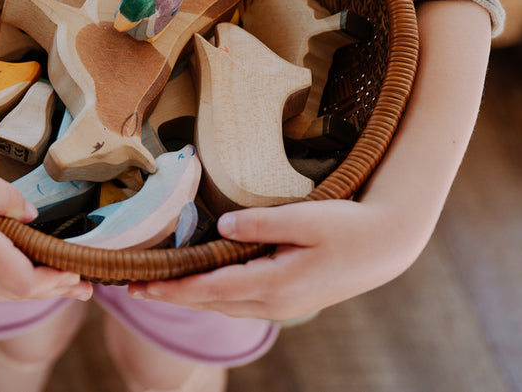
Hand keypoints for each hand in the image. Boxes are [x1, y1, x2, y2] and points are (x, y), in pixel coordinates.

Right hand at [0, 150, 93, 302]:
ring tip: (61, 287)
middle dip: (54, 291)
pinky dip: (9, 285)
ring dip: (34, 291)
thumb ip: (4, 197)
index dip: (55, 281)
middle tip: (84, 288)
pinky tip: (20, 277)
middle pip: (17, 294)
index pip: (25, 281)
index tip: (76, 271)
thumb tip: (32, 217)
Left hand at [127, 196, 423, 320]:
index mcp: (274, 285)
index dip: (173, 288)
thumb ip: (262, 223)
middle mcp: (274, 302)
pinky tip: (202, 284)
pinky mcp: (289, 298)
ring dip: (191, 297)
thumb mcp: (307, 218)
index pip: (210, 289)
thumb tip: (222, 227)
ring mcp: (283, 305)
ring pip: (225, 305)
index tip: (140, 285)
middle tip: (133, 287)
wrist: (387, 245)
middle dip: (172, 295)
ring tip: (159, 287)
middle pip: (211, 302)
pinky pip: (241, 301)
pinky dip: (214, 294)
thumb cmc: (348, 226)